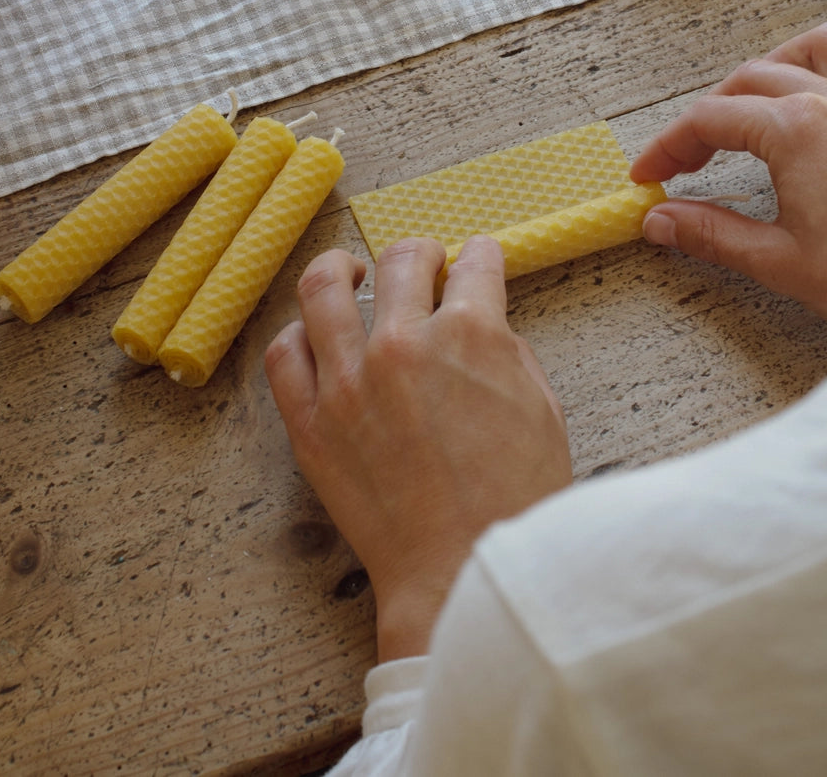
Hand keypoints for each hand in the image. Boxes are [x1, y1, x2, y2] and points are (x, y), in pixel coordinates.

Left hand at [265, 236, 571, 662]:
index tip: (477, 260)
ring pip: (322, 287)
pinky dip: (298, 335)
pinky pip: (284, 355)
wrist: (464, 573)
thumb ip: (508, 352)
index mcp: (471, 335)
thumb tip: (482, 325)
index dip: (481, 256)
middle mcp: (404, 344)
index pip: (475, 264)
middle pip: (401, 260)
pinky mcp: (311, 423)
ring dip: (341, 268)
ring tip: (349, 272)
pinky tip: (313, 336)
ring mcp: (348, 381)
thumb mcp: (541, 410)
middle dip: (420, 252)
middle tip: (425, 263)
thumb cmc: (514, 502)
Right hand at [630, 21, 826, 336]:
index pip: (710, 119)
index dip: (670, 146)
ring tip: (748, 102)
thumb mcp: (782, 262)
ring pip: (811, 49)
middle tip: (688, 157)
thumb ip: (712, 234)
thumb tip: (664, 221)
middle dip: (707, 115)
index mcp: (801, 131)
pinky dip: (824, 71)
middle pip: (749, 79)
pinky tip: (816, 105)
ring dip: (769, 67)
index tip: (653, 173)